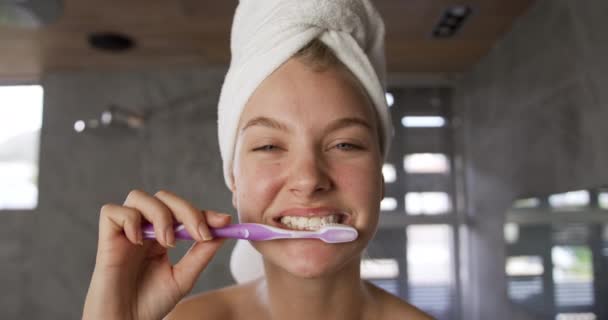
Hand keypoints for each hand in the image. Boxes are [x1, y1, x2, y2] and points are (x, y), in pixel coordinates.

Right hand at [82, 189, 230, 319]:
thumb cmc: (151, 303)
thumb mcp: (184, 277)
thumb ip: (202, 253)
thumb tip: (224, 230)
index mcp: (162, 236)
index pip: (182, 212)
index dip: (202, 212)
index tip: (222, 221)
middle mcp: (144, 229)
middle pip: (163, 198)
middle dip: (186, 210)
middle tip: (198, 234)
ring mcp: (125, 232)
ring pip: (139, 197)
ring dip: (160, 215)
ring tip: (167, 243)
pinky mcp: (106, 238)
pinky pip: (112, 211)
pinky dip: (130, 220)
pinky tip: (138, 241)